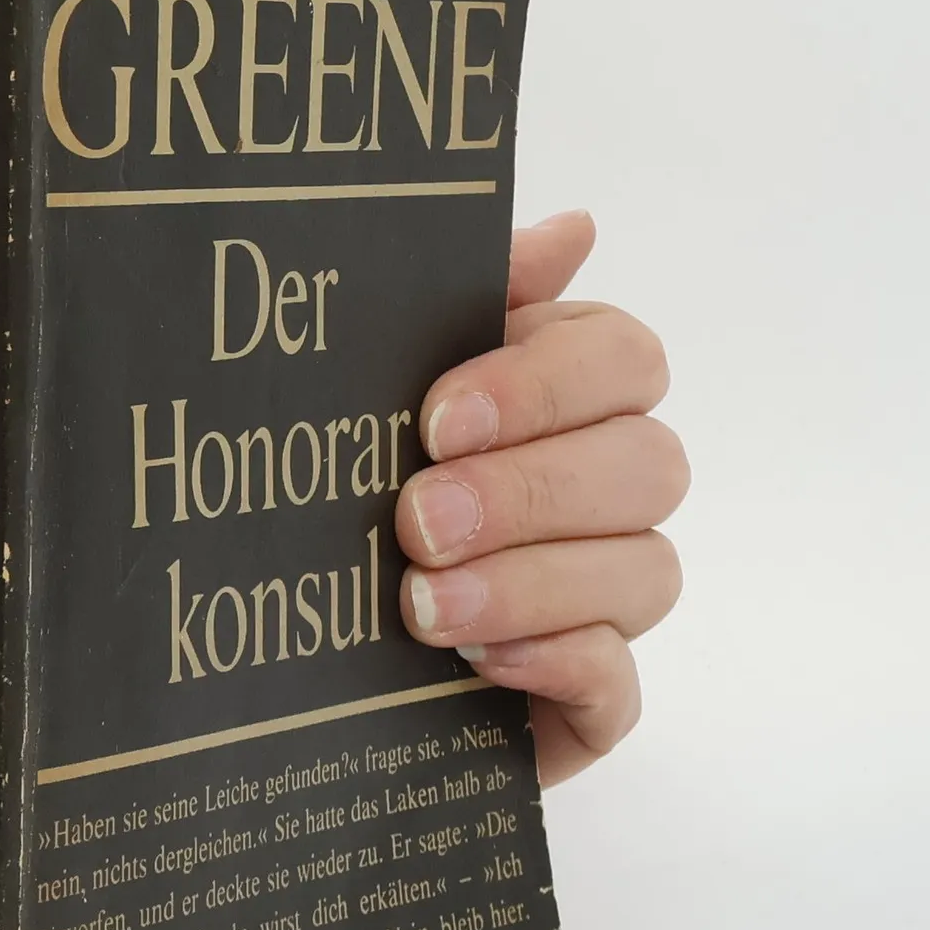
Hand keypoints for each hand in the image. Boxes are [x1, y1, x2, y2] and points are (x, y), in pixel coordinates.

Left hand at [396, 210, 687, 784]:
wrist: (281, 654)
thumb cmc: (339, 496)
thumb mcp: (379, 392)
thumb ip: (469, 304)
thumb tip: (575, 228)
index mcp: (569, 398)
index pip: (624, 360)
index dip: (544, 384)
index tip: (438, 419)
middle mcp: (607, 493)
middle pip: (648, 465)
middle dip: (530, 492)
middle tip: (418, 522)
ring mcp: (608, 601)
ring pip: (645, 574)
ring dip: (531, 584)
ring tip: (422, 608)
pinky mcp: (591, 702)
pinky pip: (619, 684)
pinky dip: (557, 665)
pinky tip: (475, 665)